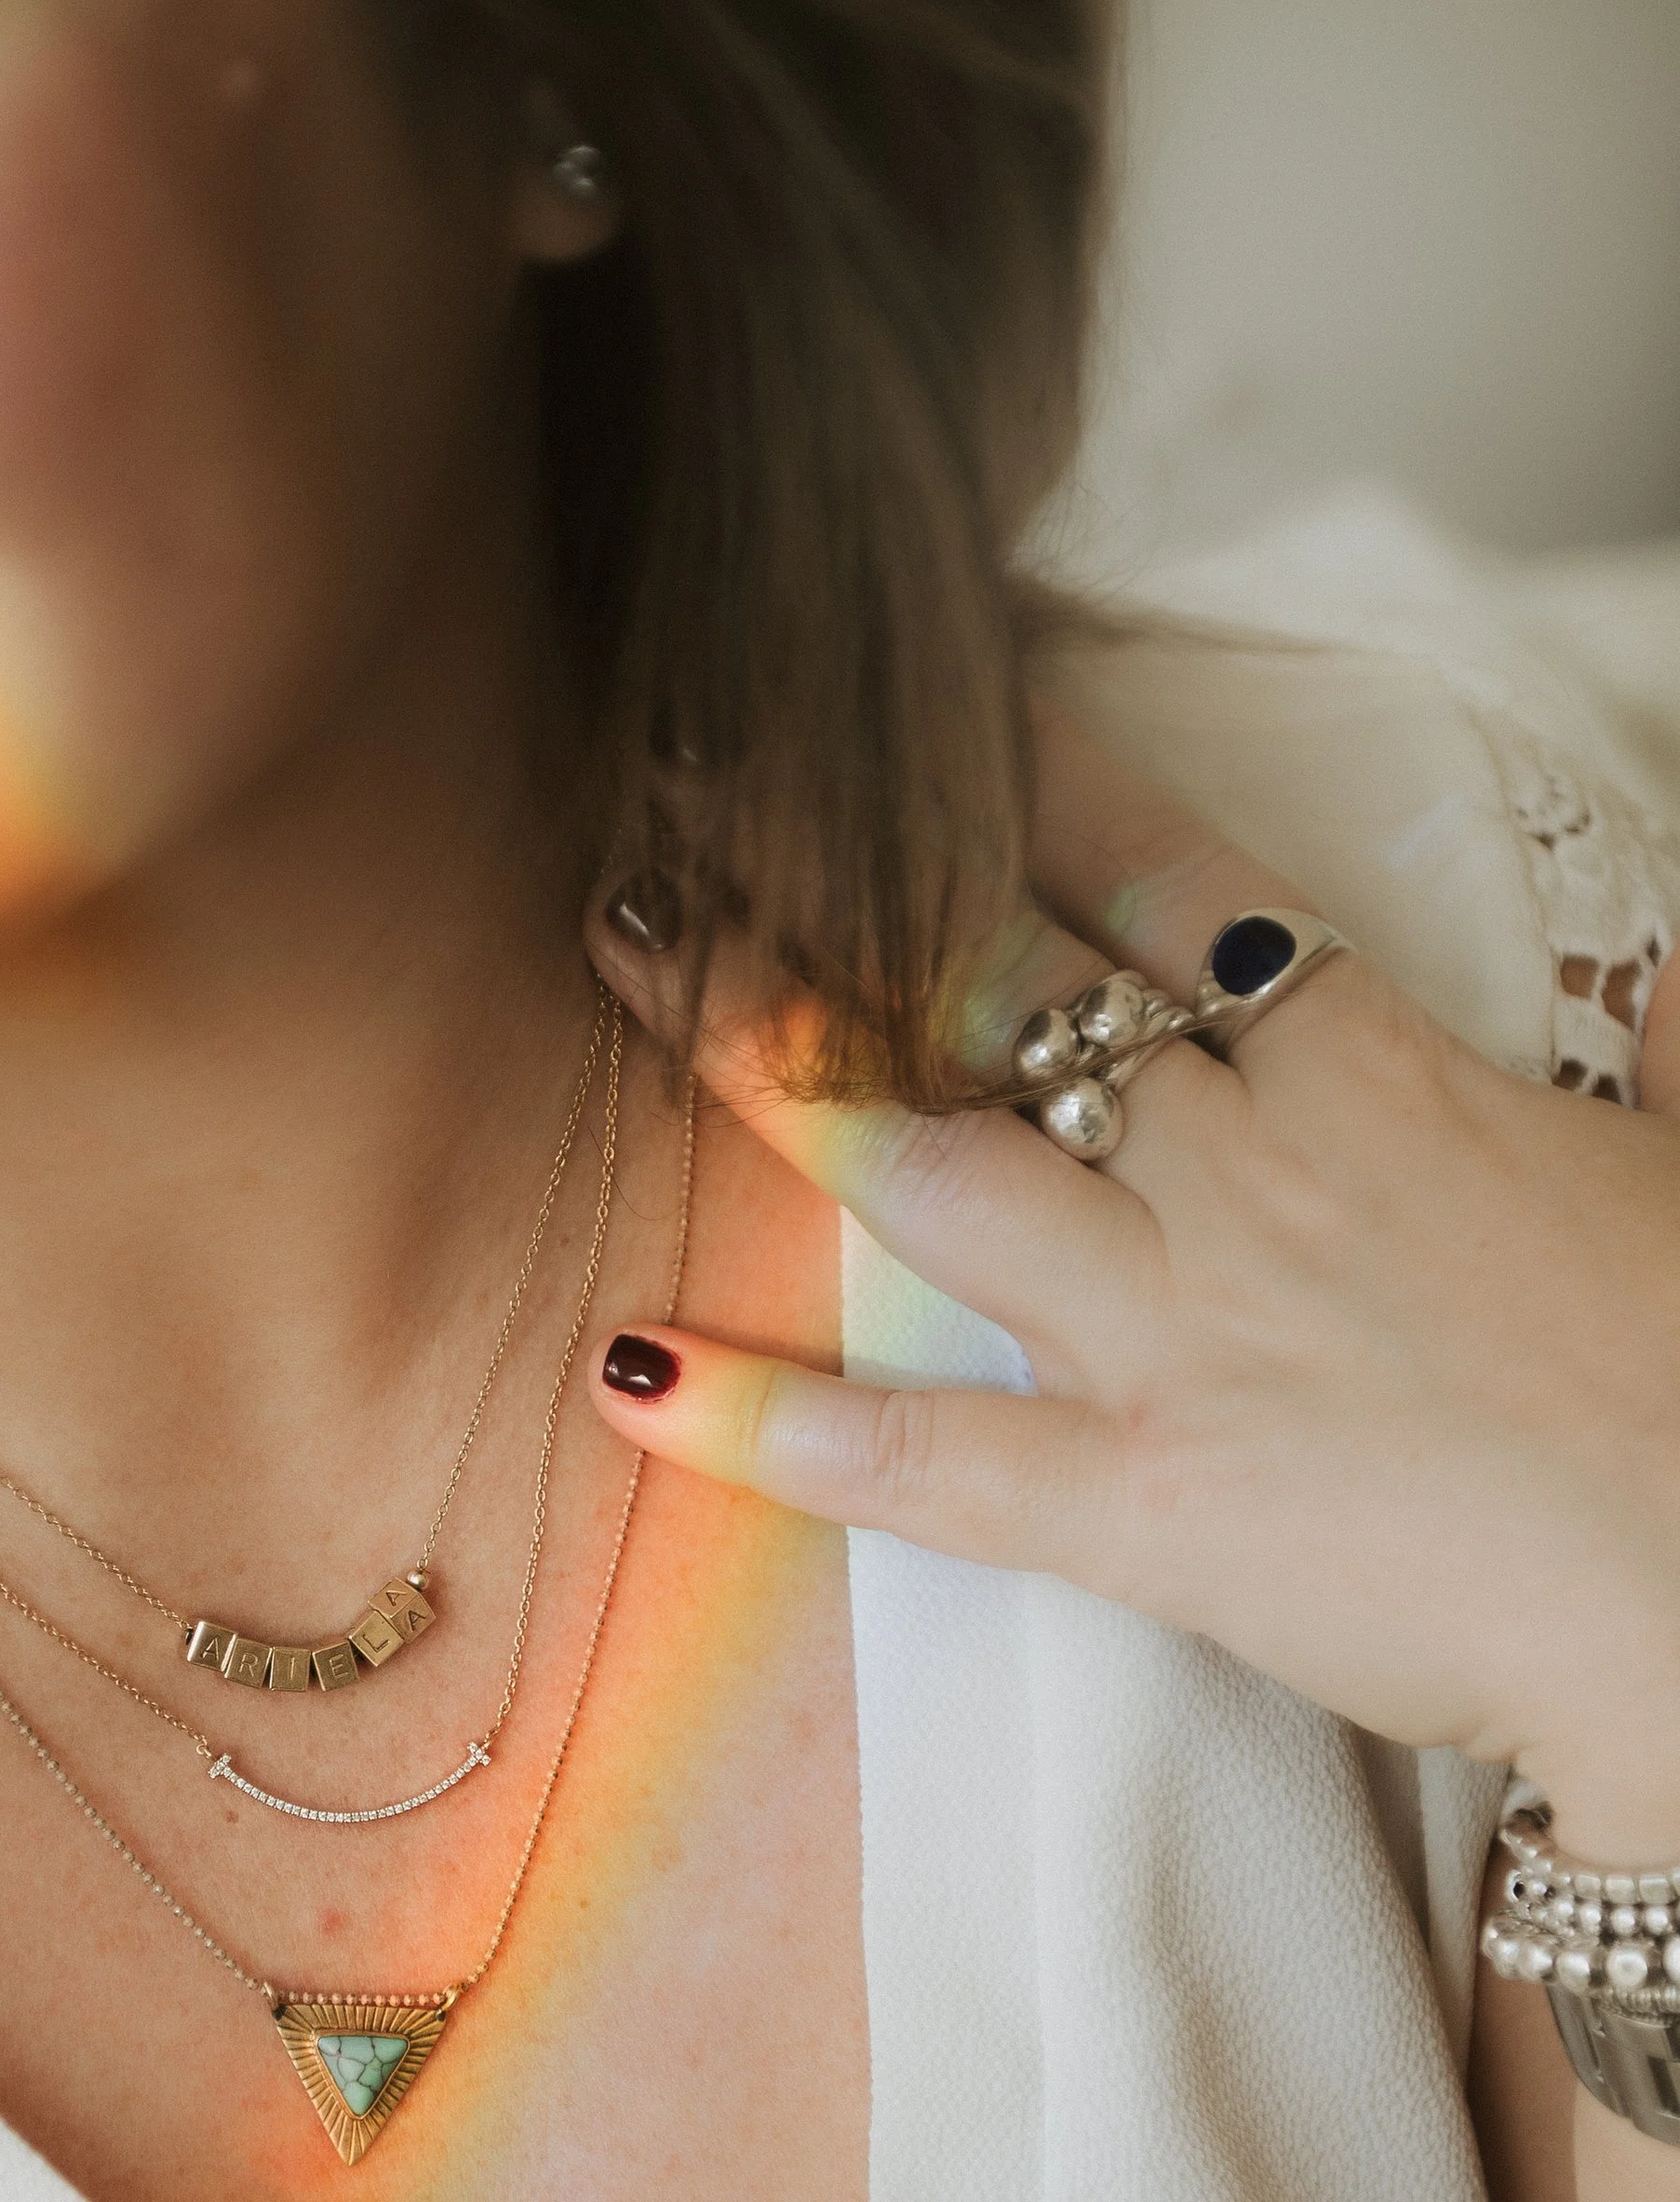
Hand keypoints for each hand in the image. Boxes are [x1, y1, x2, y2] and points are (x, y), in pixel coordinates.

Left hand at [587, 719, 1679, 1856]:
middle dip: (833, 878)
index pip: (1172, 882)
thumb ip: (1671, 1051)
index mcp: (1376, 1076)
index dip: (1033, 777)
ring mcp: (1180, 1333)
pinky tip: (631, 1374)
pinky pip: (921, 1460)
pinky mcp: (1145, 1507)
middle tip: (691, 787)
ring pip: (927, 1160)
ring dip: (767, 1055)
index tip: (923, 693)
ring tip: (626, 958)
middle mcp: (1248, 1171)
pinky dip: (767, 1425)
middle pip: (1000, 986)